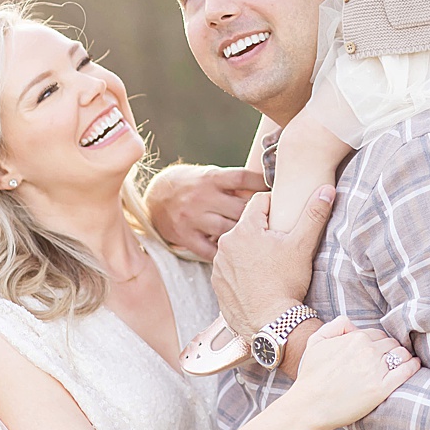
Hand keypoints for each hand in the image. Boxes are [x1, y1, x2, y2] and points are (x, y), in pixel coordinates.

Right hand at [144, 164, 266, 260]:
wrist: (153, 197)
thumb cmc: (190, 185)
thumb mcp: (208, 176)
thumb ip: (232, 185)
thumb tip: (265, 192)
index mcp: (210, 178)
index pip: (242, 178)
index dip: (262, 184)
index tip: (276, 192)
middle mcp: (201, 197)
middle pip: (239, 208)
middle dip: (256, 216)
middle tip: (271, 224)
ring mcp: (192, 217)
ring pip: (227, 230)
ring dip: (243, 236)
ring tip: (255, 241)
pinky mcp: (184, 235)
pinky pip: (210, 250)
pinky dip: (224, 253)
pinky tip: (234, 253)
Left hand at [210, 182, 335, 343]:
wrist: (271, 323)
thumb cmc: (286, 283)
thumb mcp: (302, 246)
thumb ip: (313, 215)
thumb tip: (326, 189)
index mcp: (244, 229)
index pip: (259, 202)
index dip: (275, 207)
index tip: (285, 218)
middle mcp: (225, 242)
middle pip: (247, 226)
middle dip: (263, 232)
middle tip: (281, 246)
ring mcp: (219, 264)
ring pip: (237, 248)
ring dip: (250, 251)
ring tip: (269, 266)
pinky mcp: (217, 282)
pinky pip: (230, 268)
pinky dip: (241, 270)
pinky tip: (257, 280)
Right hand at [281, 315, 418, 429]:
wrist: (310, 405)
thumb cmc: (311, 374)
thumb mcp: (315, 341)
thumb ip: (335, 325)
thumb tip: (354, 324)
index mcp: (354, 338)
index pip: (377, 334)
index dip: (378, 342)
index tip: (379, 350)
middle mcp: (367, 351)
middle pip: (391, 343)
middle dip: (392, 349)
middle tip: (390, 358)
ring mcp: (375, 370)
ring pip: (401, 355)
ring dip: (404, 356)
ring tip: (404, 361)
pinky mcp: (382, 389)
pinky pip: (406, 372)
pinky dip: (413, 366)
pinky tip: (414, 365)